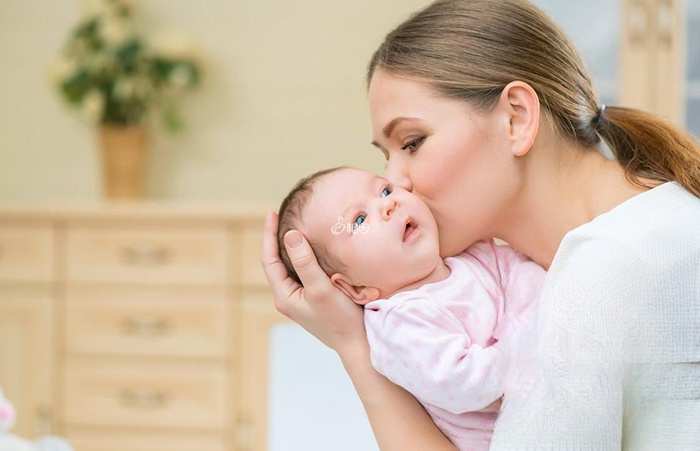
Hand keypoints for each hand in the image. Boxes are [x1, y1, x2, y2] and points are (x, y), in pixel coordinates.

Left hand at [261, 211, 365, 353]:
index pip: (269, 259)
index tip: (271, 213)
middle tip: (282, 215)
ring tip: (296, 226)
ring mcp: (302, 300)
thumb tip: (289, 234)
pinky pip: (305, 273)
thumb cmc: (340, 319)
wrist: (358, 344)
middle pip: (277, 262)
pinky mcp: (316, 300)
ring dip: (292, 247)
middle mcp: (289, 298)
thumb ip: (304, 262)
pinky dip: (306, 257)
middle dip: (277, 239)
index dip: (268, 235)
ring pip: (291, 267)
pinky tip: (315, 248)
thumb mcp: (320, 288)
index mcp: (284, 295)